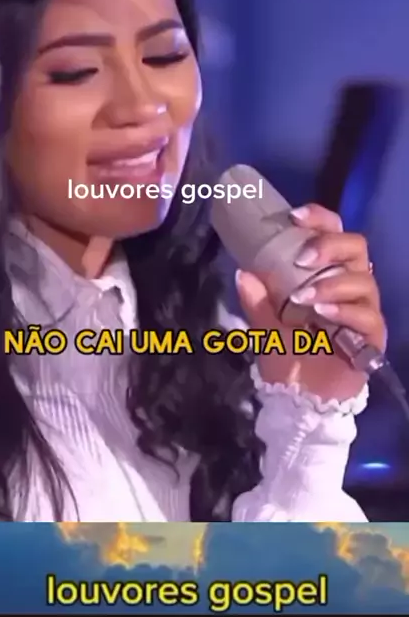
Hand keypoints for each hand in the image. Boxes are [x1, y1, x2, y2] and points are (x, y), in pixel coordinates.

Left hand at [235, 203, 385, 401]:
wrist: (299, 399)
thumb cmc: (287, 354)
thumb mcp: (264, 325)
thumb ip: (257, 300)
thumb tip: (243, 272)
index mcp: (325, 270)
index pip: (333, 232)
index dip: (319, 218)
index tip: (294, 216)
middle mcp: (349, 283)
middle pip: (355, 246)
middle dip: (328, 245)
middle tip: (302, 258)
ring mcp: (364, 308)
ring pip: (362, 279)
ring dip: (330, 283)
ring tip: (303, 297)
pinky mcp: (372, 335)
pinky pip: (368, 315)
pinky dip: (344, 310)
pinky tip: (322, 314)